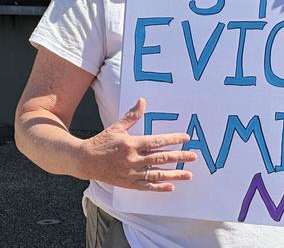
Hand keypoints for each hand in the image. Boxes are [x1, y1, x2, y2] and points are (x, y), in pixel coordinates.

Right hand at [79, 98, 195, 191]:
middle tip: (194, 156)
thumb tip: (142, 100)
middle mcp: (133, 159)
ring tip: (189, 174)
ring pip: (156, 174)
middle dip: (179, 157)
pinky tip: (171, 187)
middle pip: (160, 158)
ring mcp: (131, 173)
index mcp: (131, 144)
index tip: (186, 138)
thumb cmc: (102, 142)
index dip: (172, 139)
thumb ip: (132, 115)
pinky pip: (146, 187)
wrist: (84, 160)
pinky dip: (159, 188)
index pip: (157, 141)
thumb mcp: (116, 127)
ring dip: (174, 174)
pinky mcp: (128, 183)